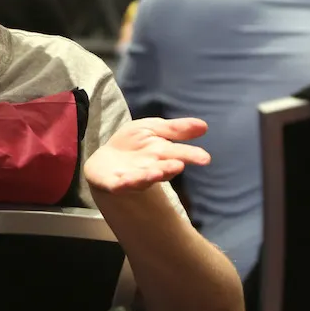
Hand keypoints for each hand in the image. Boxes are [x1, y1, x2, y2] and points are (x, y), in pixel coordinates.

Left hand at [85, 118, 210, 194]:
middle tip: (179, 165)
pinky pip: (120, 185)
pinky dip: (124, 184)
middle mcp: (151, 169)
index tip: (205, 158)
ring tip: (155, 173)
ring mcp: (133, 178)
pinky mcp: (115, 184)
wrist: (104, 159)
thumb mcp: (153, 129)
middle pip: (162, 170)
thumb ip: (176, 129)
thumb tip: (204, 125)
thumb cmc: (133, 144)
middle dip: (169, 168)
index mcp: (162, 155)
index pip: (179, 155)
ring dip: (149, 176)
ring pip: (143, 179)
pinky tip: (126, 179)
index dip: (191, 156)